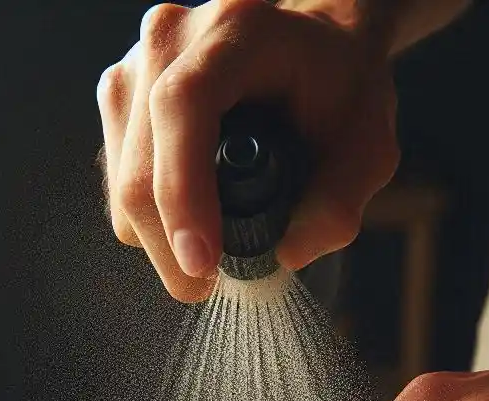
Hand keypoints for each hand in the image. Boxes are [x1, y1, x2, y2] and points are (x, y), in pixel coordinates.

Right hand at [97, 0, 399, 300]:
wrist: (311, 52)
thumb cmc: (341, 92)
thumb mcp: (369, 146)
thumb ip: (339, 203)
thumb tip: (287, 255)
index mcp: (236, 32)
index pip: (182, 107)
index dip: (184, 193)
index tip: (203, 262)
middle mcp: (169, 41)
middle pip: (141, 171)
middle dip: (176, 248)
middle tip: (220, 281)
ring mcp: (134, 72)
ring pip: (124, 192)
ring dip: (166, 242)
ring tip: (218, 240)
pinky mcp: (119, 106)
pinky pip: (119, 191)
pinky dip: (157, 226)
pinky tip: (199, 214)